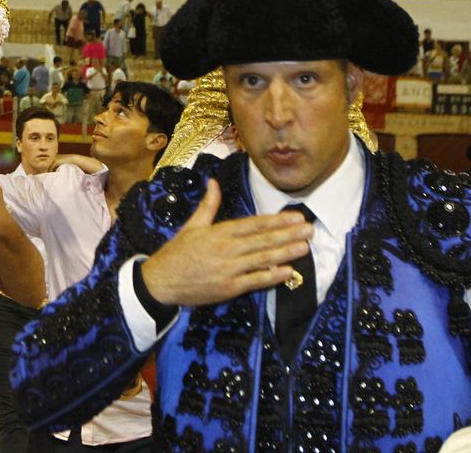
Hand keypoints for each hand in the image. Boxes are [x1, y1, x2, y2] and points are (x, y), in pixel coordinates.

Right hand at [138, 179, 312, 306]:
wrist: (161, 281)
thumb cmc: (177, 252)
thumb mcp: (192, 225)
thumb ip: (207, 205)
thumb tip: (213, 181)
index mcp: (219, 232)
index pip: (254, 224)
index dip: (276, 220)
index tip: (295, 216)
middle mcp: (227, 250)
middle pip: (263, 240)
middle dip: (288, 234)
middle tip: (309, 229)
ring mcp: (229, 270)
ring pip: (263, 259)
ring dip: (286, 253)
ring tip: (305, 246)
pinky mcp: (229, 288)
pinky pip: (255, 281)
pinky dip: (272, 276)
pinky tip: (288, 271)